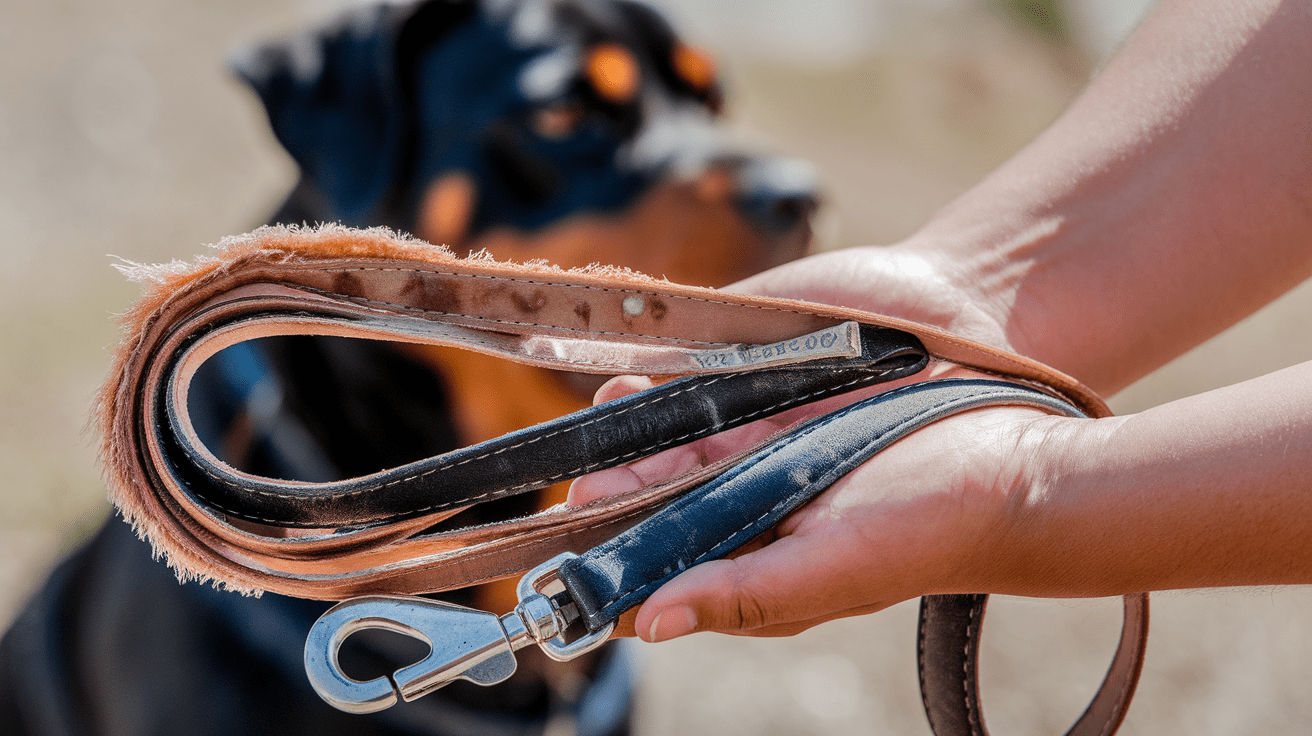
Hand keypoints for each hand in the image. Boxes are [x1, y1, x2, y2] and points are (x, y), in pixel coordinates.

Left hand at [569, 374, 1058, 641]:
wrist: (1008, 461)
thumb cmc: (931, 531)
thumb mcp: (832, 569)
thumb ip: (743, 595)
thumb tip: (651, 624)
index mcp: (750, 570)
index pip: (653, 576)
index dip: (603, 557)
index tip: (571, 532)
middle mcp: (746, 520)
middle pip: (649, 506)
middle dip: (610, 485)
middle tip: (587, 465)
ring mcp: (760, 462)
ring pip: (670, 450)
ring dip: (632, 434)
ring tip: (611, 408)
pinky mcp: (779, 410)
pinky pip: (707, 400)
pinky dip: (672, 390)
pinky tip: (645, 378)